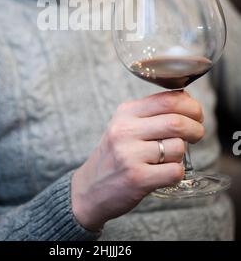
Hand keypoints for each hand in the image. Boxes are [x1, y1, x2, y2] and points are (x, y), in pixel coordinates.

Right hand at [71, 90, 203, 231]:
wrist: (90, 188)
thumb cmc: (115, 154)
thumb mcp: (124, 125)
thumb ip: (150, 113)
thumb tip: (186, 102)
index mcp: (125, 112)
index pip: (167, 99)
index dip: (190, 106)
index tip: (196, 115)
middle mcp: (125, 130)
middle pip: (176, 122)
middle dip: (195, 129)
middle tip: (197, 135)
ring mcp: (130, 155)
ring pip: (177, 147)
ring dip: (181, 154)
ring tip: (169, 158)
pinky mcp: (137, 178)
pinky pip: (174, 171)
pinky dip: (176, 173)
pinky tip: (165, 173)